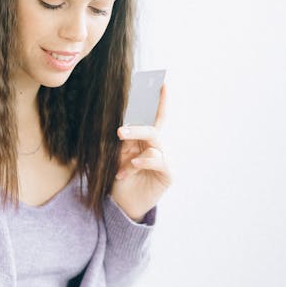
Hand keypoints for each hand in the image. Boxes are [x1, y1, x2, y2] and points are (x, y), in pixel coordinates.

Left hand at [110, 84, 171, 221]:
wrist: (123, 203)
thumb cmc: (119, 177)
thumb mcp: (117, 156)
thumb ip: (123, 142)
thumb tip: (123, 127)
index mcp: (146, 140)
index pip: (155, 117)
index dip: (160, 101)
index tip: (162, 83)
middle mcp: (158, 147)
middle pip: (153, 128)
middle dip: (137, 128)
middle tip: (120, 132)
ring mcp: (165, 159)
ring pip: (154, 143)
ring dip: (134, 152)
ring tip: (124, 162)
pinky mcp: (169, 173)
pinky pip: (159, 161)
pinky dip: (144, 162)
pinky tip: (132, 166)